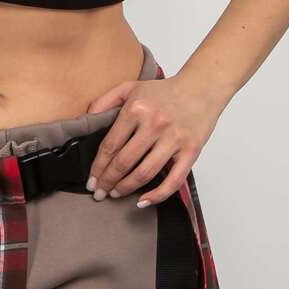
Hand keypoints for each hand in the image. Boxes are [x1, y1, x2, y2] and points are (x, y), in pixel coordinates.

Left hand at [80, 70, 220, 206]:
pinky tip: (143, 201)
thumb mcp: (130, 88)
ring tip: (116, 194)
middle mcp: (155, 124)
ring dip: (126, 188)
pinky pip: (174, 180)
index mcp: (137, 109)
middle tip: (99, 192)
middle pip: (124, 162)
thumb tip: (86, 120)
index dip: (97, 167)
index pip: (110, 145)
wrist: (201, 88)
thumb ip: (105, 101)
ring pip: (144, 173)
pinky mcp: (191, 151)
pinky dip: (157, 195)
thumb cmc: (164, 91)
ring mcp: (174, 139)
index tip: (91, 180)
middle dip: (108, 181)